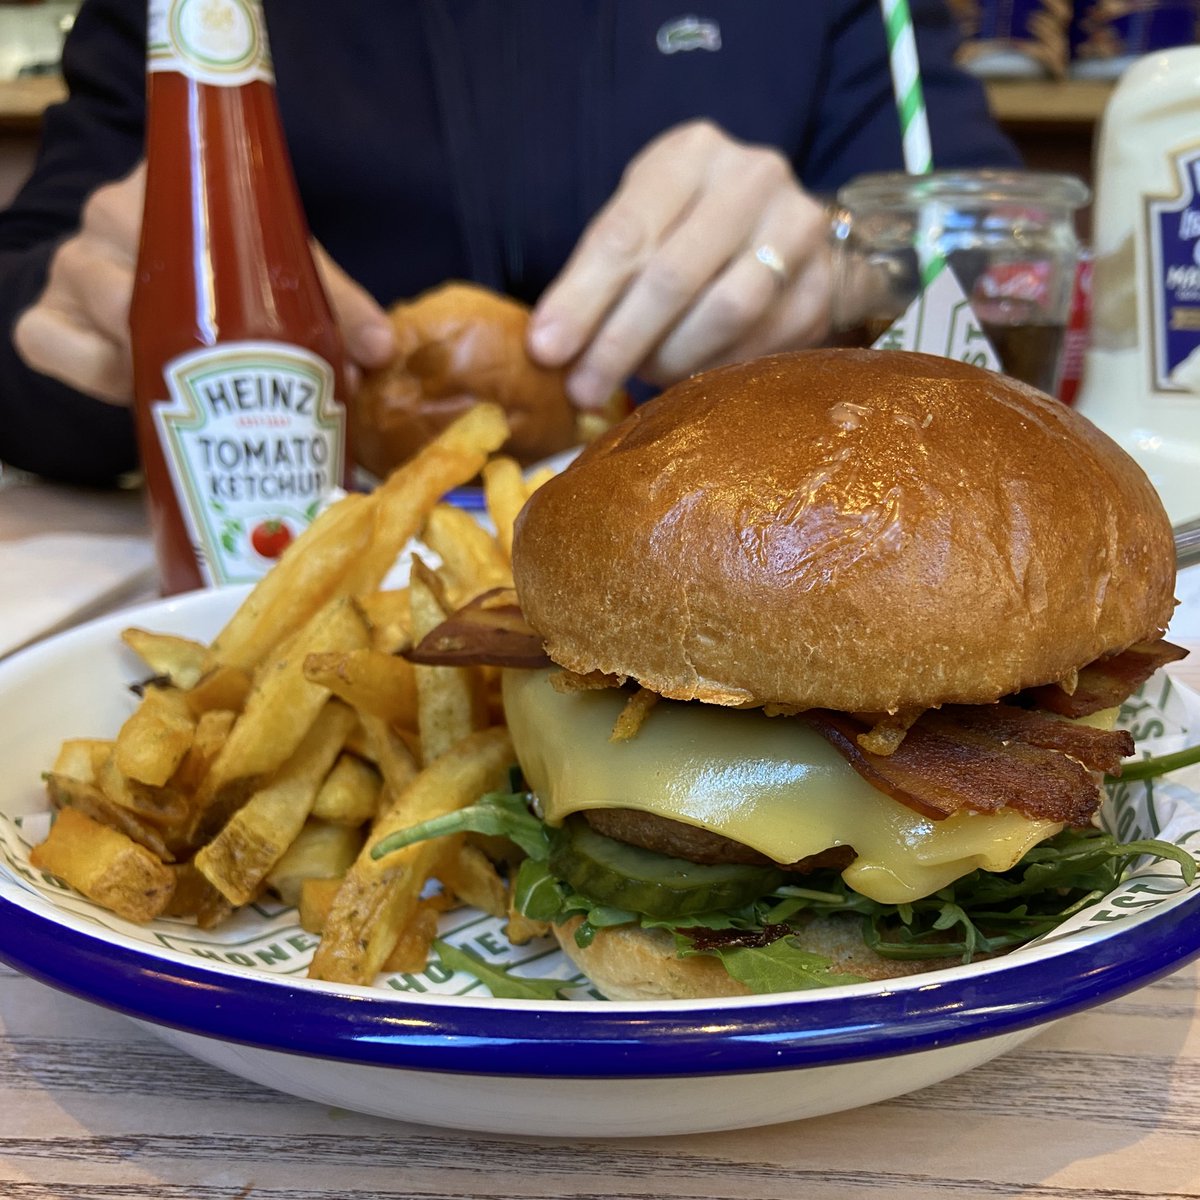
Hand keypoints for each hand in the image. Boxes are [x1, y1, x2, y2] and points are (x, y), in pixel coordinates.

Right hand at [13, 164, 394, 404]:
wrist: (164, 325)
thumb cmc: (235, 292)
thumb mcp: (292, 287)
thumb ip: (339, 308)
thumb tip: (381, 351)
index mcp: (178, 187)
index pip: (191, 185)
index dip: (228, 228)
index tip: (257, 279)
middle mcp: (111, 216)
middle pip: (139, 237)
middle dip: (200, 317)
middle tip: (249, 360)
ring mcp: (71, 268)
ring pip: (94, 295)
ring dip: (153, 347)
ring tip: (201, 381)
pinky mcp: (45, 323)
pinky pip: (48, 342)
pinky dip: (92, 371)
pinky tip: (136, 389)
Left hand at [527, 120, 831, 408]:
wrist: (787, 230)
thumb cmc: (690, 227)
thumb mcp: (643, 221)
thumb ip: (601, 270)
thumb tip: (551, 347)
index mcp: (692, 153)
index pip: (626, 232)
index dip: (581, 299)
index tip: (545, 352)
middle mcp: (752, 180)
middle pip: (673, 277)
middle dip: (618, 343)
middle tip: (582, 390)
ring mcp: (798, 231)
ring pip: (724, 313)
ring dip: (667, 360)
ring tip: (635, 381)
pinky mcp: (822, 287)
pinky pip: (758, 344)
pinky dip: (712, 370)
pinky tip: (685, 378)